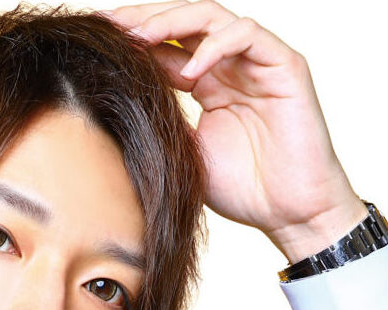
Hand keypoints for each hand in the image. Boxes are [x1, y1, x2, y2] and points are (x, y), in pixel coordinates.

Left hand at [98, 2, 368, 261]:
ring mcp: (258, 62)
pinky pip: (247, 36)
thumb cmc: (245, 190)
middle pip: (183, 20)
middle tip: (110, 25)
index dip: (133, 39)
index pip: (165, 45)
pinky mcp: (285, 66)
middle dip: (144, 18)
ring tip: (141, 36)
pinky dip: (217, 45)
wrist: (290, 213)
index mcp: (207, 82)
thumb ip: (163, 122)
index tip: (97, 42)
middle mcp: (230, 64)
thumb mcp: (187, 154)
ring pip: (212, 17)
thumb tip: (119, 105)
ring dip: (173, 20)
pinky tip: (191, 69)